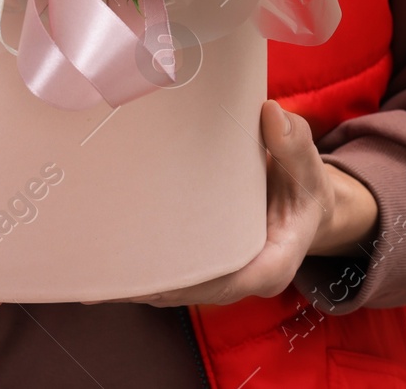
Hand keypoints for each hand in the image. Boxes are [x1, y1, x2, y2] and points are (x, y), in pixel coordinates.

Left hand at [109, 100, 378, 306]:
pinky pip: (176, 277)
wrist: (304, 202)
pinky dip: (147, 270)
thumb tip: (270, 113)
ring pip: (179, 290)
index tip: (155, 277)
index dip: (191, 284)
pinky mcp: (208, 268)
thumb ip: (292, 141)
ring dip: (142, 281)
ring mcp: (225, 277)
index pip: (231, 283)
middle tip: (109, 267)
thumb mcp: (305, 162)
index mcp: (274, 263)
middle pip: (195, 292)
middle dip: (153, 284)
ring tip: (99, 266)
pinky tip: (112, 259)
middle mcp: (246, 278)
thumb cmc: (303, 184)